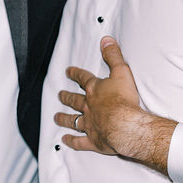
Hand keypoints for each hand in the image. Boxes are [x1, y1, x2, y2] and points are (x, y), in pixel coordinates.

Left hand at [56, 37, 174, 173]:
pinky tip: (65, 141)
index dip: (75, 74)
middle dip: (66, 97)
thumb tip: (106, 40)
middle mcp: (88, 106)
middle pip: (74, 100)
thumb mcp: (122, 72)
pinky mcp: (94, 140)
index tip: (69, 72)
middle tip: (60, 95)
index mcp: (95, 90)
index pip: (83, 79)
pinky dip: (72, 141)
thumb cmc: (125, 100)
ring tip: (56, 117)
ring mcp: (89, 124)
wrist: (126, 125)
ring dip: (64, 118)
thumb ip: (113, 56)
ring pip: (72, 120)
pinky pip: (79, 142)